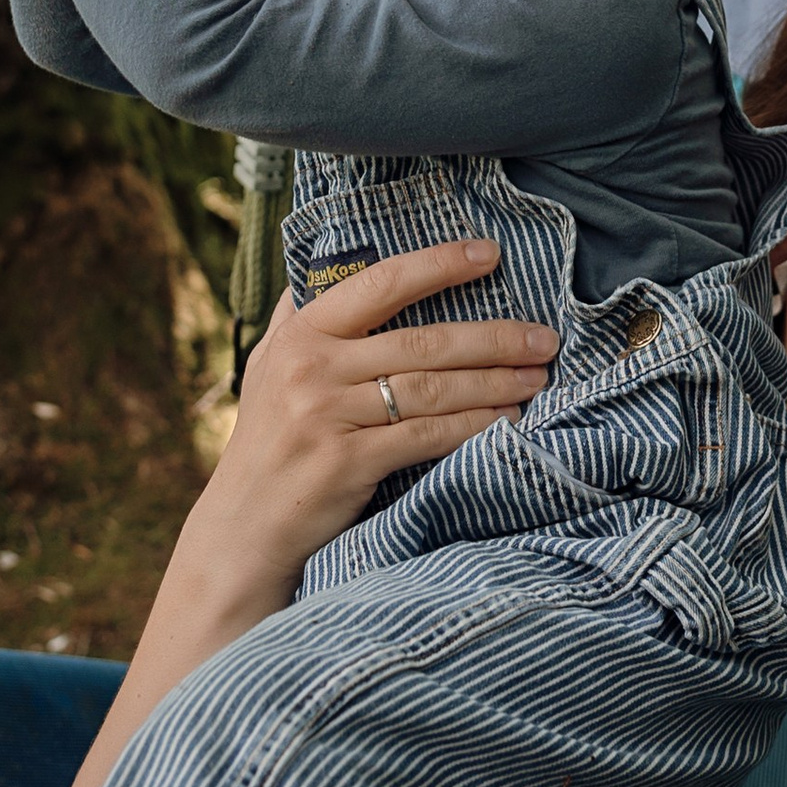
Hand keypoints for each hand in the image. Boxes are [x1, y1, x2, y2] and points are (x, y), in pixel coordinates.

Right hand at [36, 239, 560, 786]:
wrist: (242, 533)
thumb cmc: (267, 448)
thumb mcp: (269, 372)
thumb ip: (301, 321)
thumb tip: (325, 264)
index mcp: (300, 335)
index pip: (378, 282)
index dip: (437, 263)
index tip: (489, 253)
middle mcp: (311, 368)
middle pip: (422, 341)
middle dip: (492, 337)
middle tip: (544, 336)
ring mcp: (327, 416)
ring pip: (433, 389)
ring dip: (496, 381)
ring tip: (540, 375)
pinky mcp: (347, 463)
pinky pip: (428, 437)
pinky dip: (476, 426)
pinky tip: (510, 422)